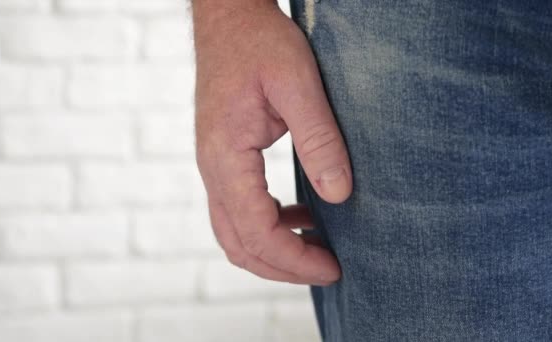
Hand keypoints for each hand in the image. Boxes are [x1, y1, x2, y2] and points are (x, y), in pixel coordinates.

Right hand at [193, 0, 352, 285]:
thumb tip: (339, 195)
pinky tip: (300, 217)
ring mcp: (213, 167)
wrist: (229, 19)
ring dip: (273, 252)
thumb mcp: (298, 85)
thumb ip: (319, 140)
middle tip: (328, 269)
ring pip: (234, 234)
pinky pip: (238, 210)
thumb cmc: (259, 43)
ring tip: (315, 251)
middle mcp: (212, 169)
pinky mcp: (223, 160)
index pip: (257, 230)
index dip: (296, 258)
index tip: (333, 267)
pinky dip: (268, 227)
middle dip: (283, 267)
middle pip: (239, 245)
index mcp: (226, 157)